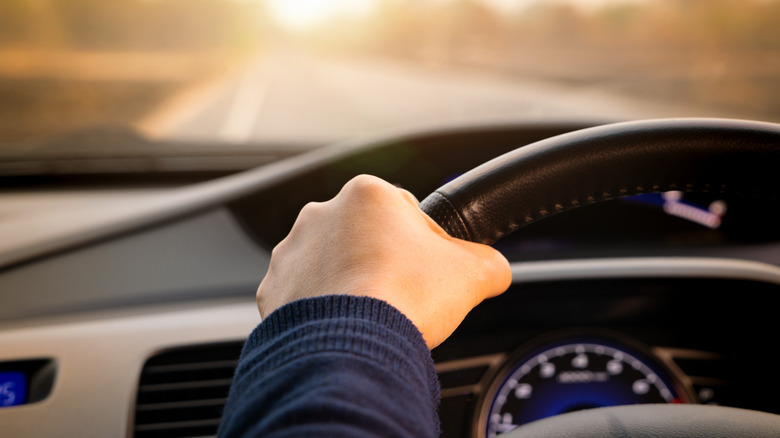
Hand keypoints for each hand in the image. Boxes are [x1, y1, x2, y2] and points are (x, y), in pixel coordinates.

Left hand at [256, 174, 511, 347]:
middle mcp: (321, 214)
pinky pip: (304, 297)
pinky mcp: (274, 290)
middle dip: (383, 262)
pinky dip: (321, 312)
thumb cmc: (405, 297)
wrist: (350, 345)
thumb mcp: (473, 273)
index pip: (406, 212)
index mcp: (368, 194)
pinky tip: (344, 328)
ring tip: (372, 316)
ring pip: (332, 266)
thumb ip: (489, 262)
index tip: (430, 271)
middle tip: (403, 296)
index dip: (425, 244)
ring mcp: (292, 252)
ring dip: (350, 284)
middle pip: (365, 237)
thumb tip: (494, 270)